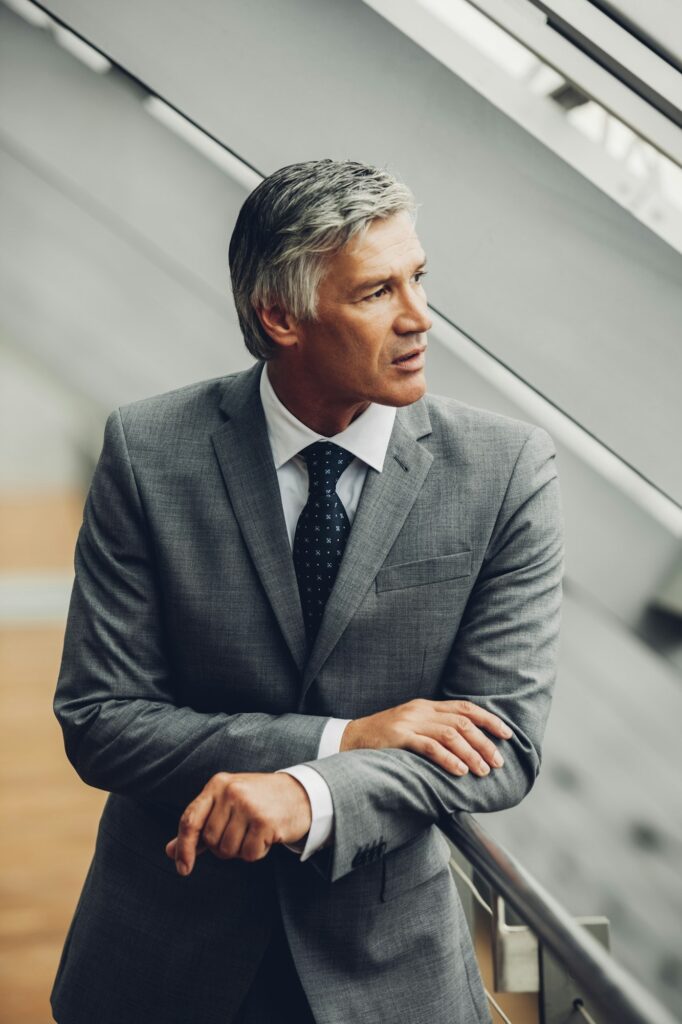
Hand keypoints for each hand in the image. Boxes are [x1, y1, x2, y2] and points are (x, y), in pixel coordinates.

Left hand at [165, 772, 311, 875]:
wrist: (300, 794)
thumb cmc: (258, 801)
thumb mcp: (227, 806)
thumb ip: (199, 826)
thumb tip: (170, 851)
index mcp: (217, 785)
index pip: (190, 820)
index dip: (184, 847)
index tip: (183, 869)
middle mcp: (231, 791)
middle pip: (210, 840)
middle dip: (223, 846)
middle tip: (241, 834)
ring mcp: (248, 805)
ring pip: (228, 850)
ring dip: (241, 850)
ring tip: (254, 832)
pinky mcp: (265, 821)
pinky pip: (249, 854)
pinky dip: (256, 853)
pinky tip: (266, 837)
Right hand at [340, 699, 512, 776]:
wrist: (350, 738)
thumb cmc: (385, 738)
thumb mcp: (412, 726)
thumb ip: (435, 729)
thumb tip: (467, 746)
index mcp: (427, 706)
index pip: (465, 708)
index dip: (489, 720)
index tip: (506, 735)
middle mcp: (421, 711)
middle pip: (463, 722)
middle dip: (485, 742)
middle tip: (498, 762)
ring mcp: (410, 723)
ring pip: (450, 734)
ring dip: (471, 753)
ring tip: (483, 771)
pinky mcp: (398, 737)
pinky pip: (429, 746)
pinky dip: (448, 758)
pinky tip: (460, 770)